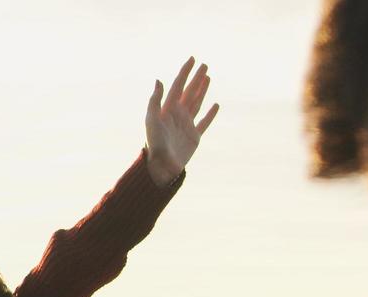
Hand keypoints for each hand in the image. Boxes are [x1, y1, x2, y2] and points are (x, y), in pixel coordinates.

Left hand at [145, 57, 218, 186]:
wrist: (161, 166)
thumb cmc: (154, 143)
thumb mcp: (152, 120)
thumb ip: (155, 100)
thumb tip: (159, 80)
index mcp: (167, 110)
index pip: (178, 86)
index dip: (185, 72)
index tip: (192, 59)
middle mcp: (178, 115)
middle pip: (189, 92)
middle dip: (196, 78)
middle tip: (204, 65)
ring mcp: (187, 125)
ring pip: (197, 103)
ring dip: (203, 90)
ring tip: (208, 78)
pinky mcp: (195, 137)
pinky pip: (205, 122)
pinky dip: (211, 114)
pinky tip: (216, 105)